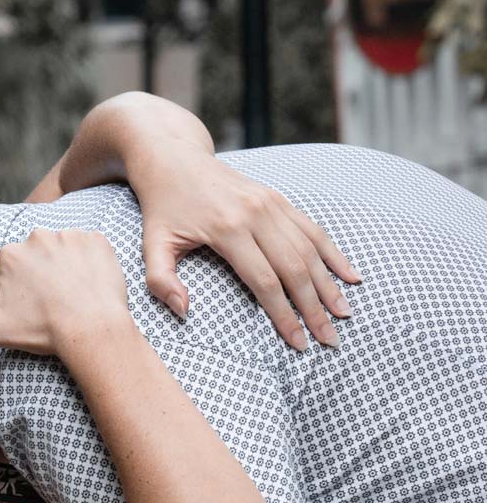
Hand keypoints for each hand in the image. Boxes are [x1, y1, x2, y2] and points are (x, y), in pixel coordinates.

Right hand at [0, 228, 129, 355]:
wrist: (92, 327)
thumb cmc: (42, 328)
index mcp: (10, 255)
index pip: (2, 277)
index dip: (8, 299)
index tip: (22, 315)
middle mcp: (38, 237)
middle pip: (31, 263)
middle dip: (34, 282)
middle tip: (46, 308)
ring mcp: (71, 236)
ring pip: (59, 255)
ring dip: (60, 272)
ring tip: (69, 298)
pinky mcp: (98, 242)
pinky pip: (88, 251)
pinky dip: (87, 265)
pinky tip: (88, 287)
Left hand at [127, 134, 359, 350]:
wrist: (174, 159)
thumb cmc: (162, 208)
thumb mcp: (151, 244)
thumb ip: (160, 280)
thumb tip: (183, 311)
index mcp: (228, 229)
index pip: (264, 282)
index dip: (284, 316)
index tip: (298, 343)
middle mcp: (256, 214)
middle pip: (294, 269)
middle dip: (314, 308)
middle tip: (330, 340)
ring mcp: (272, 204)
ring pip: (309, 250)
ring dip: (329, 285)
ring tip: (344, 315)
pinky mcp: (279, 199)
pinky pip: (313, 229)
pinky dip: (334, 254)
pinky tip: (351, 276)